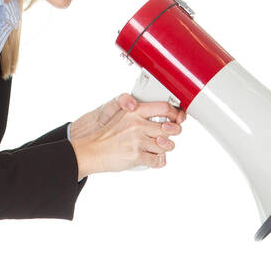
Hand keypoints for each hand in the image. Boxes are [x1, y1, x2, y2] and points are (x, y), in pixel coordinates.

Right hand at [68, 93, 185, 177]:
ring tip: (158, 150)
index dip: (175, 114)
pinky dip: (158, 162)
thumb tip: (162, 121)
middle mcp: (137, 124)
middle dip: (172, 135)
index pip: (164, 108)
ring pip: (166, 145)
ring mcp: (137, 140)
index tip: (178, 119)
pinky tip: (154, 160)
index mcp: (135, 111)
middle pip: (169, 128)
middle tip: (168, 138)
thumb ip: (139, 115)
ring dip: (164, 150)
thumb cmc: (107, 136)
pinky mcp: (136, 156)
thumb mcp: (122, 117)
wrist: (92, 151)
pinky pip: (157, 160)